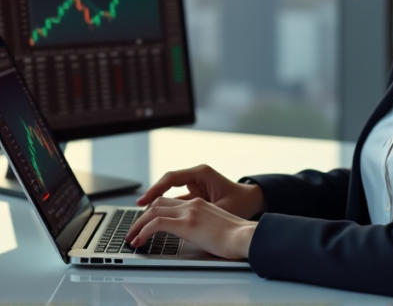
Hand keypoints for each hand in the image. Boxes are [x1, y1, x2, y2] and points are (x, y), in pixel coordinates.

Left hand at [125, 196, 256, 259]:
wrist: (247, 237)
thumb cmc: (238, 237)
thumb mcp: (217, 227)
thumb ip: (204, 227)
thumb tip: (198, 238)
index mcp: (200, 204)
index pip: (169, 202)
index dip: (154, 210)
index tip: (145, 222)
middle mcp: (192, 204)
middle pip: (158, 204)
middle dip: (142, 217)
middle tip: (133, 230)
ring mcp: (189, 212)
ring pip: (153, 211)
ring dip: (138, 224)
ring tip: (131, 237)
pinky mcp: (186, 224)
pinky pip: (156, 224)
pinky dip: (143, 231)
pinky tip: (139, 241)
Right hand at [136, 164, 265, 218]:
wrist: (253, 200)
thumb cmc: (241, 203)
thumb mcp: (220, 208)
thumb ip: (200, 211)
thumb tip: (178, 219)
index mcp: (201, 173)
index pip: (171, 178)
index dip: (155, 190)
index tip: (144, 201)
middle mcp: (196, 175)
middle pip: (167, 184)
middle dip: (152, 197)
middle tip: (138, 210)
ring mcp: (195, 183)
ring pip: (170, 191)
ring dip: (158, 202)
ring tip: (144, 216)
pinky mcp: (196, 192)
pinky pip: (176, 198)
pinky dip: (167, 207)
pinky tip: (158, 217)